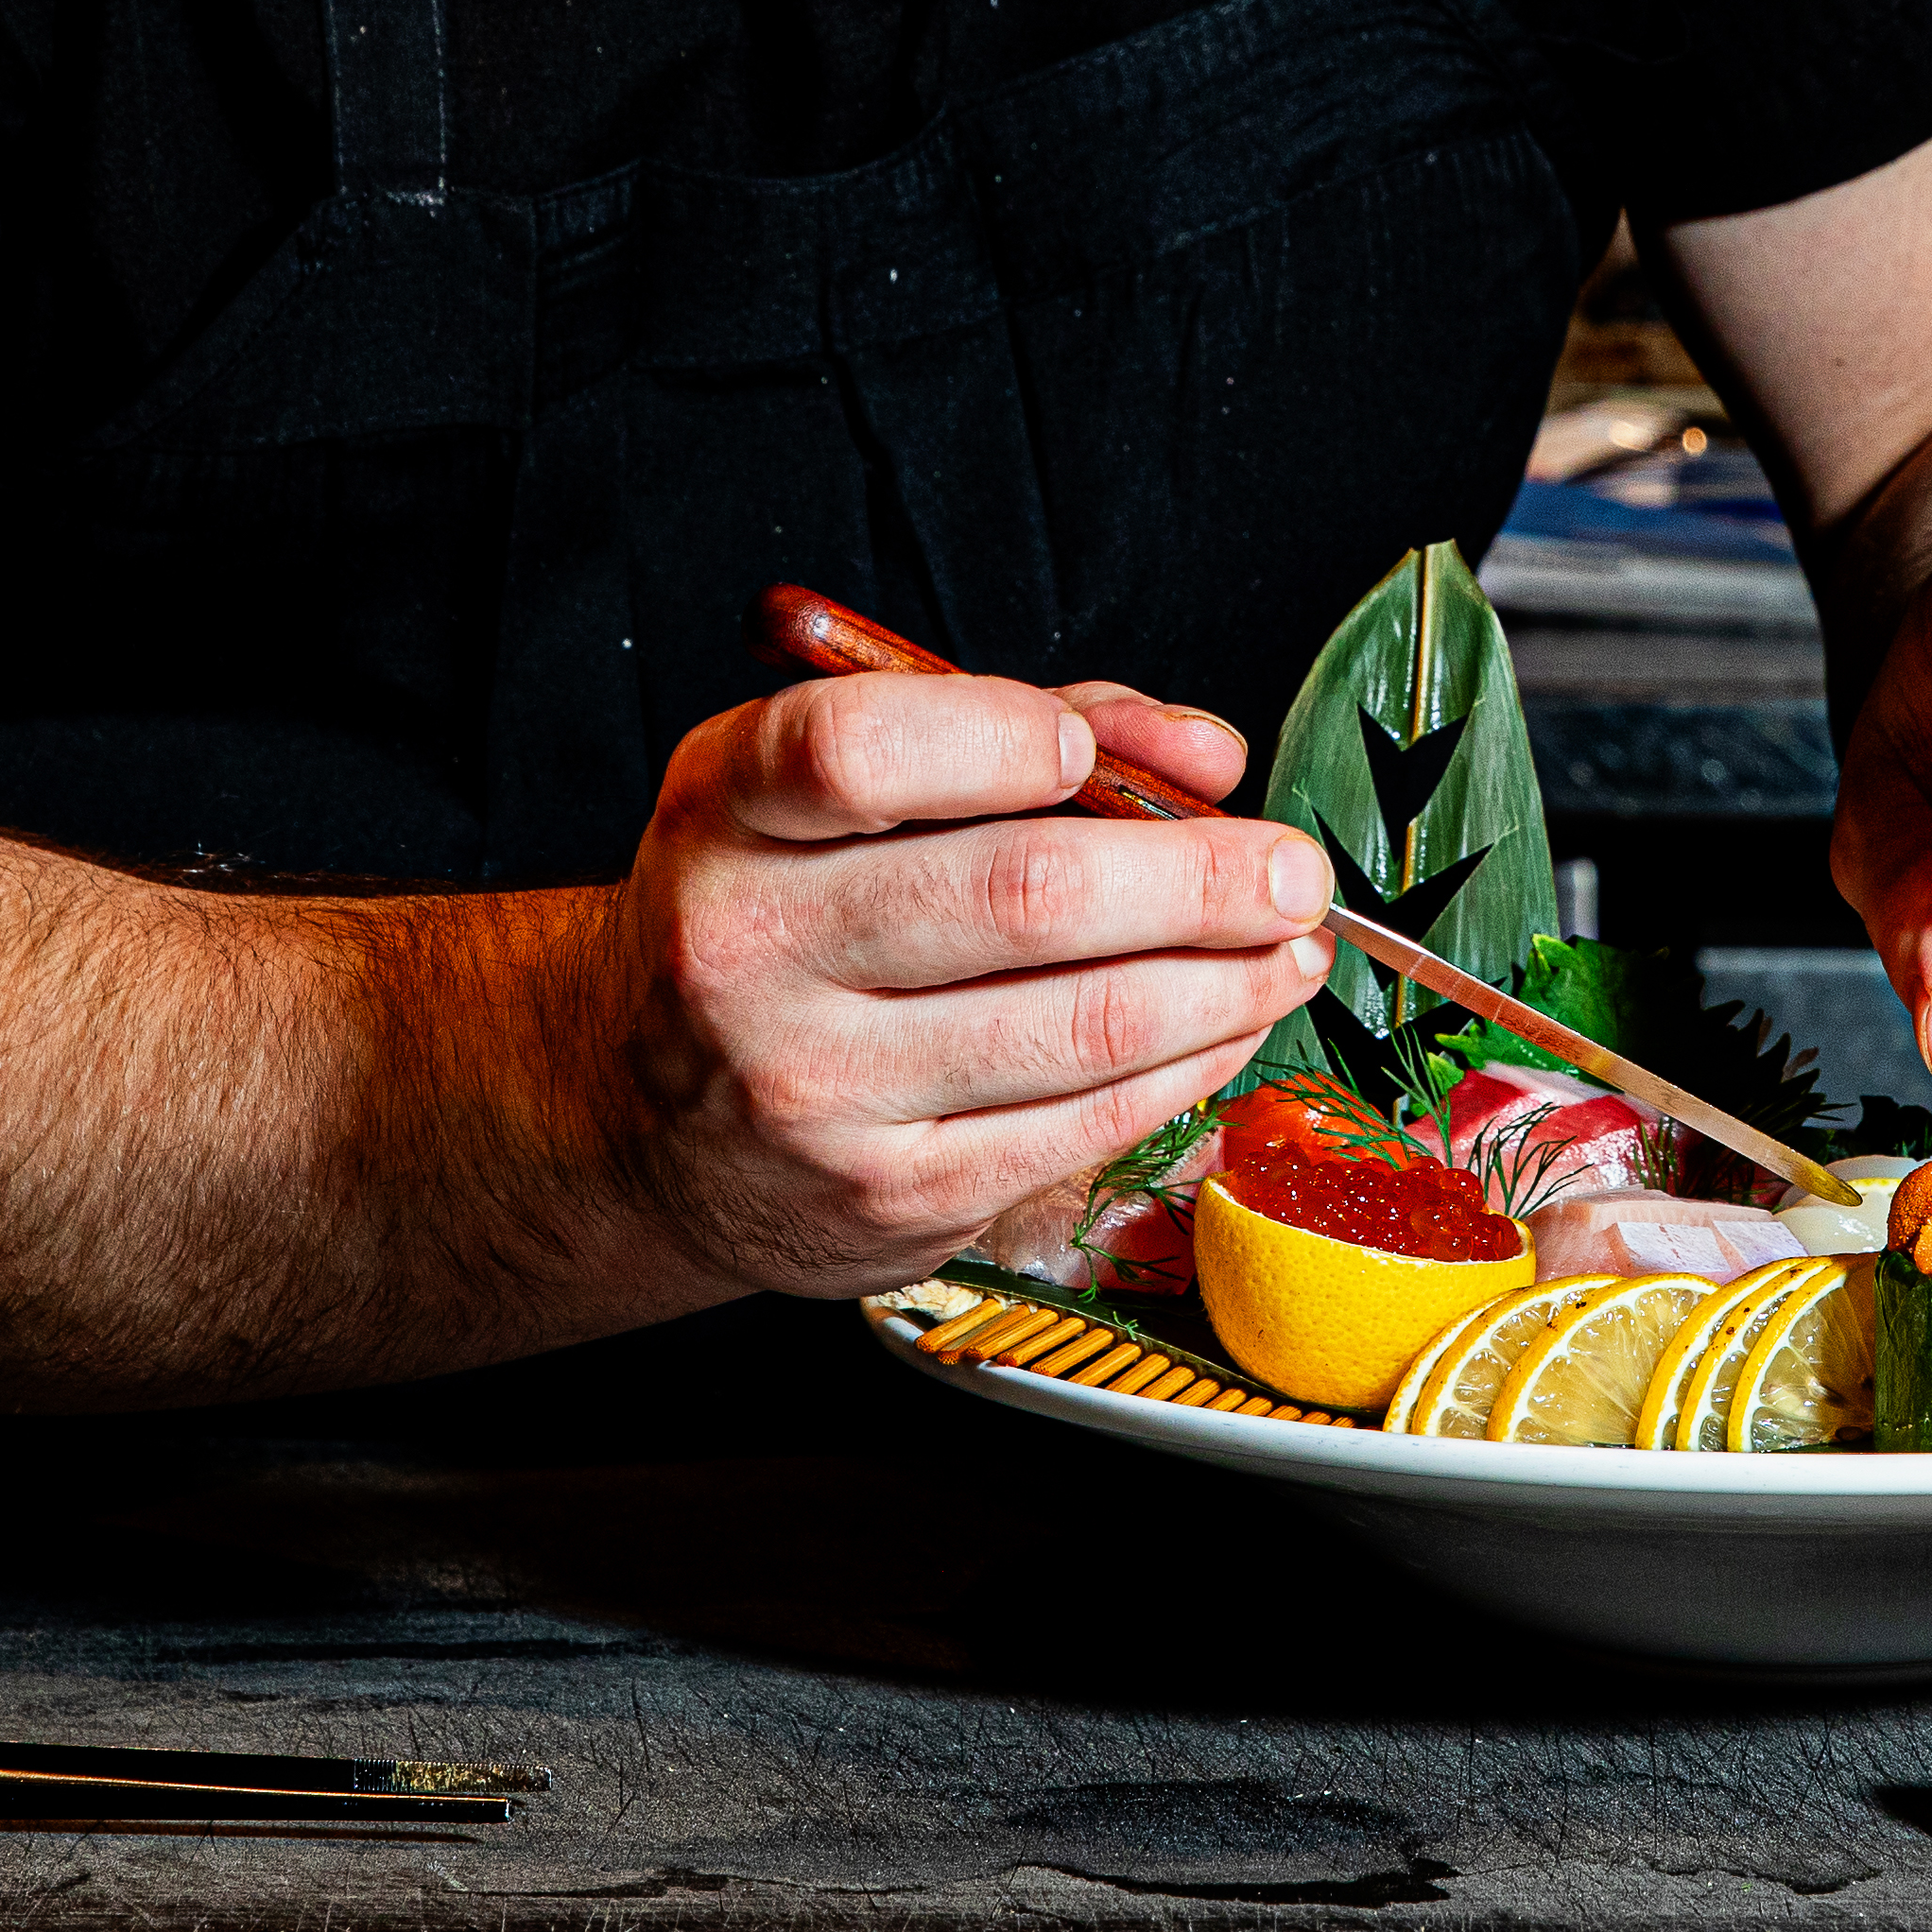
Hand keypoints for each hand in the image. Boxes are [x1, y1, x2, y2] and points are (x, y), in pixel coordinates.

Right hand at [604, 670, 1330, 1299]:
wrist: (637, 1114)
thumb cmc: (779, 912)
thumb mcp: (842, 786)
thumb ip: (1023, 732)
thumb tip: (1207, 758)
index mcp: (727, 811)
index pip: (857, 752)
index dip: (1001, 738)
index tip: (1091, 752)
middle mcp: (748, 950)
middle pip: (1019, 897)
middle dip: (1202, 880)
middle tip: (1294, 872)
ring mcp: (813, 1091)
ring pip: (1079, 1025)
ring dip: (1225, 984)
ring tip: (1289, 949)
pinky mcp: (882, 1200)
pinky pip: (1078, 1125)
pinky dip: (1185, 1070)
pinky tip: (1225, 1029)